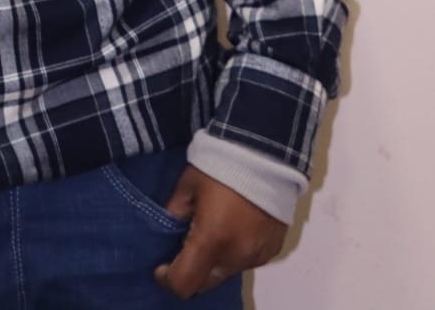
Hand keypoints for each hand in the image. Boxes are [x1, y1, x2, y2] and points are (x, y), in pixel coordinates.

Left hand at [154, 165, 286, 298]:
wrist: (266, 150)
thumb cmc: (220, 164)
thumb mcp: (187, 185)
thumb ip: (173, 213)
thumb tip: (167, 233)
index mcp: (211, 240)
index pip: (184, 283)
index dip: (167, 278)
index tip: (162, 265)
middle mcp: (236, 256)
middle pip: (206, 283)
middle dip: (192, 269)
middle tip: (187, 244)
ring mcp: (257, 256)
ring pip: (227, 271)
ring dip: (216, 260)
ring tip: (214, 228)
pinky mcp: (272, 250)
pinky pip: (247, 260)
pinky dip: (236, 251)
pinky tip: (235, 226)